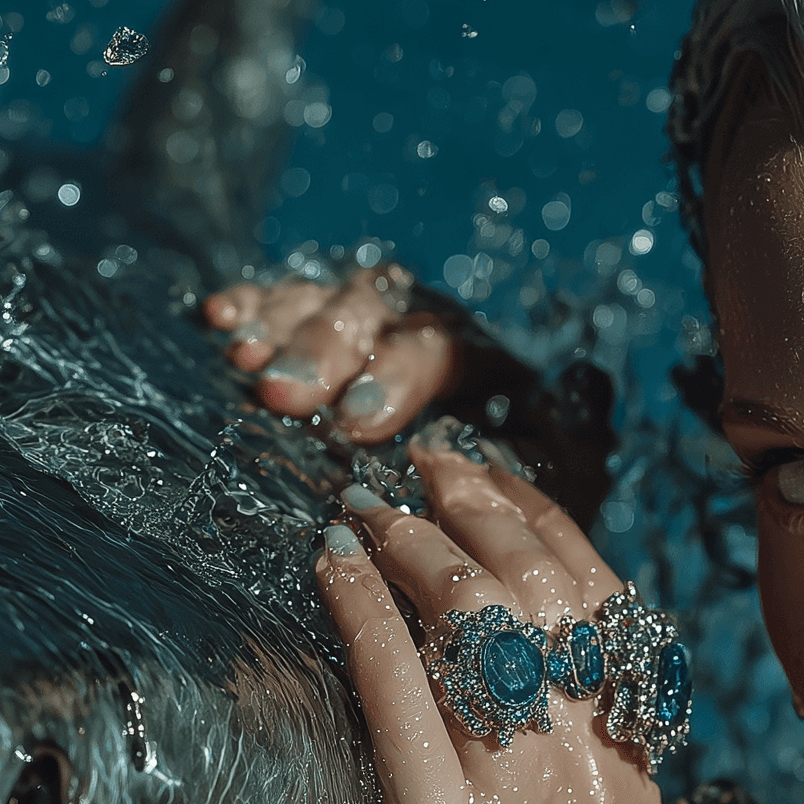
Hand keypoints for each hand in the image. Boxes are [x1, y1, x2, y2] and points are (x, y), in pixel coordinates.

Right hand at [205, 266, 621, 527]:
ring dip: (283, 328)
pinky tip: (219, 320)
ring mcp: (371, 318)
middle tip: (282, 394)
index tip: (356, 422)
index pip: (440, 347)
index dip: (396, 375)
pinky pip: (284, 303)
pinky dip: (253, 307)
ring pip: (325, 301)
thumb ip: (576, 434)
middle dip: (325, 351)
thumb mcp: (567, 470)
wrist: (490, 501)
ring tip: (244, 360)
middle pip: (373, 314)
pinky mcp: (321, 327)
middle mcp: (424, 320)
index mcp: (485, 356)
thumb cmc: (525, 492)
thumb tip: (585, 383)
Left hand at [311, 438, 664, 803]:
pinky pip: (403, 692)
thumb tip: (491, 731)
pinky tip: (332, 569)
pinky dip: (365, 612)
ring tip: (366, 503)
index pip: (607, 614)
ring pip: (480, 625)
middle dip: (483, 508)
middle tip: (422, 462)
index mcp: (633, 786)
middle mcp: (593, 777)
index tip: (497, 480)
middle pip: (548, 594)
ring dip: (416, 542)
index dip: (547, 530)